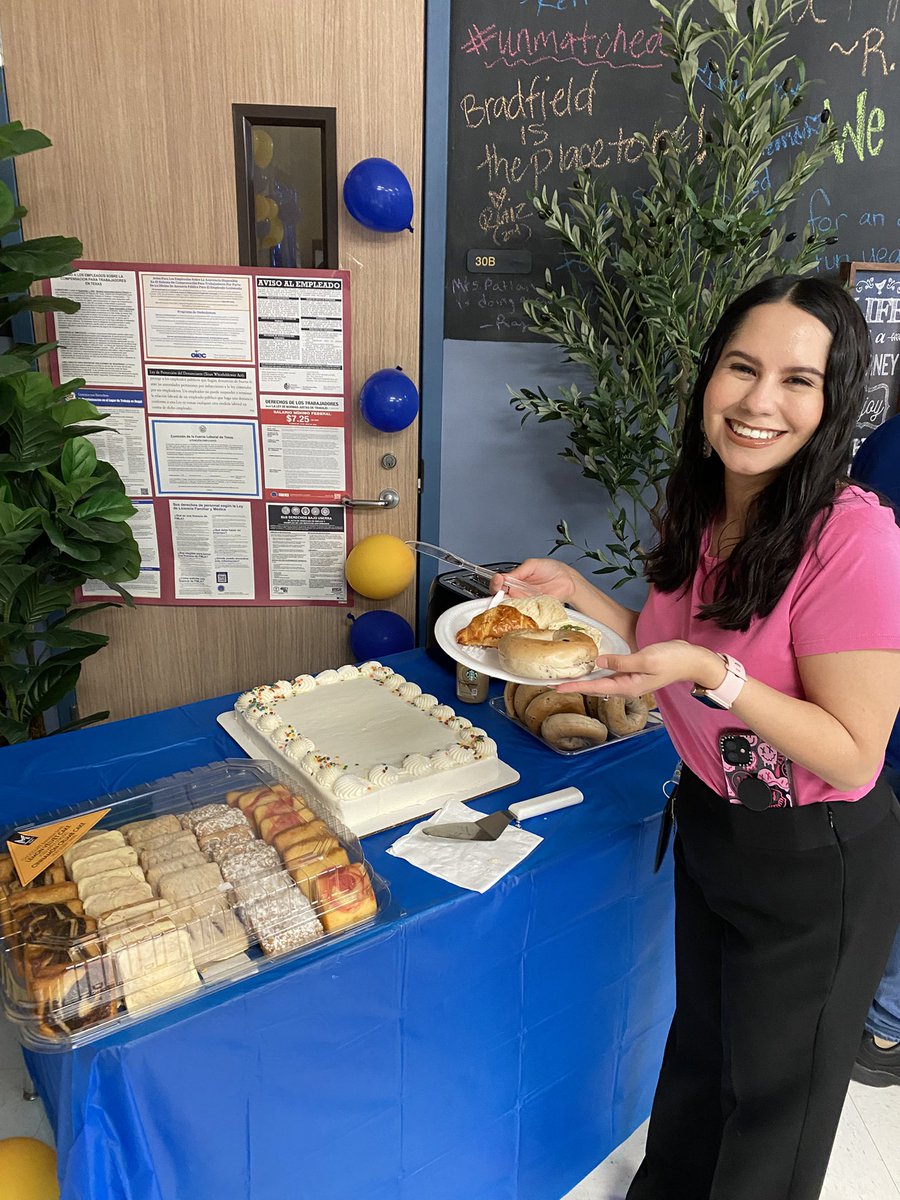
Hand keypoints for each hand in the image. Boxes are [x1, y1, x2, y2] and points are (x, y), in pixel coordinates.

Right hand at [490, 557, 577, 601]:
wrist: (568, 580)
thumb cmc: (552, 570)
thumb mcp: (532, 565)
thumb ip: (518, 571)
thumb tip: (504, 577)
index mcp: (515, 580)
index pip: (499, 583)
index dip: (496, 582)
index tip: (498, 579)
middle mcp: (517, 592)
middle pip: (500, 596)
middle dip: (497, 592)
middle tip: (501, 588)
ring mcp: (524, 601)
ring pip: (509, 605)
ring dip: (506, 601)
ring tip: (509, 595)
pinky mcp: (532, 609)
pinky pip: (522, 611)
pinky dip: (518, 609)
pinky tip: (519, 603)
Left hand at [556, 640, 725, 697]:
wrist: (692, 660)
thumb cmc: (672, 660)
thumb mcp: (646, 659)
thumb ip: (621, 661)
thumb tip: (598, 660)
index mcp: (627, 686)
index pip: (595, 687)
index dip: (575, 686)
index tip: (556, 688)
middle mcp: (626, 686)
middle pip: (595, 686)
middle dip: (575, 685)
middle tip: (553, 683)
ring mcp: (629, 679)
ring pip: (602, 681)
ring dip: (585, 679)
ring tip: (565, 676)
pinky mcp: (633, 671)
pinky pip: (611, 673)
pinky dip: (598, 671)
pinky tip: (590, 666)